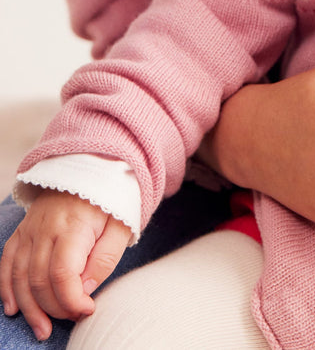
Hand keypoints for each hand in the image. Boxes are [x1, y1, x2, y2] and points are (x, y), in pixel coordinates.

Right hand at [0, 190, 130, 340]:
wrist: (92, 166)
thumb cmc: (111, 198)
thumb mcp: (121, 224)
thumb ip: (105, 258)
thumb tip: (84, 290)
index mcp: (73, 227)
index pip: (62, 274)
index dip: (72, 300)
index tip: (88, 309)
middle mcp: (45, 229)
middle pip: (39, 280)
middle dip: (55, 308)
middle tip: (73, 317)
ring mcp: (30, 230)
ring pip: (20, 276)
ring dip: (29, 308)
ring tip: (43, 329)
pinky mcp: (23, 231)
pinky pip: (7, 262)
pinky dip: (7, 288)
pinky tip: (14, 308)